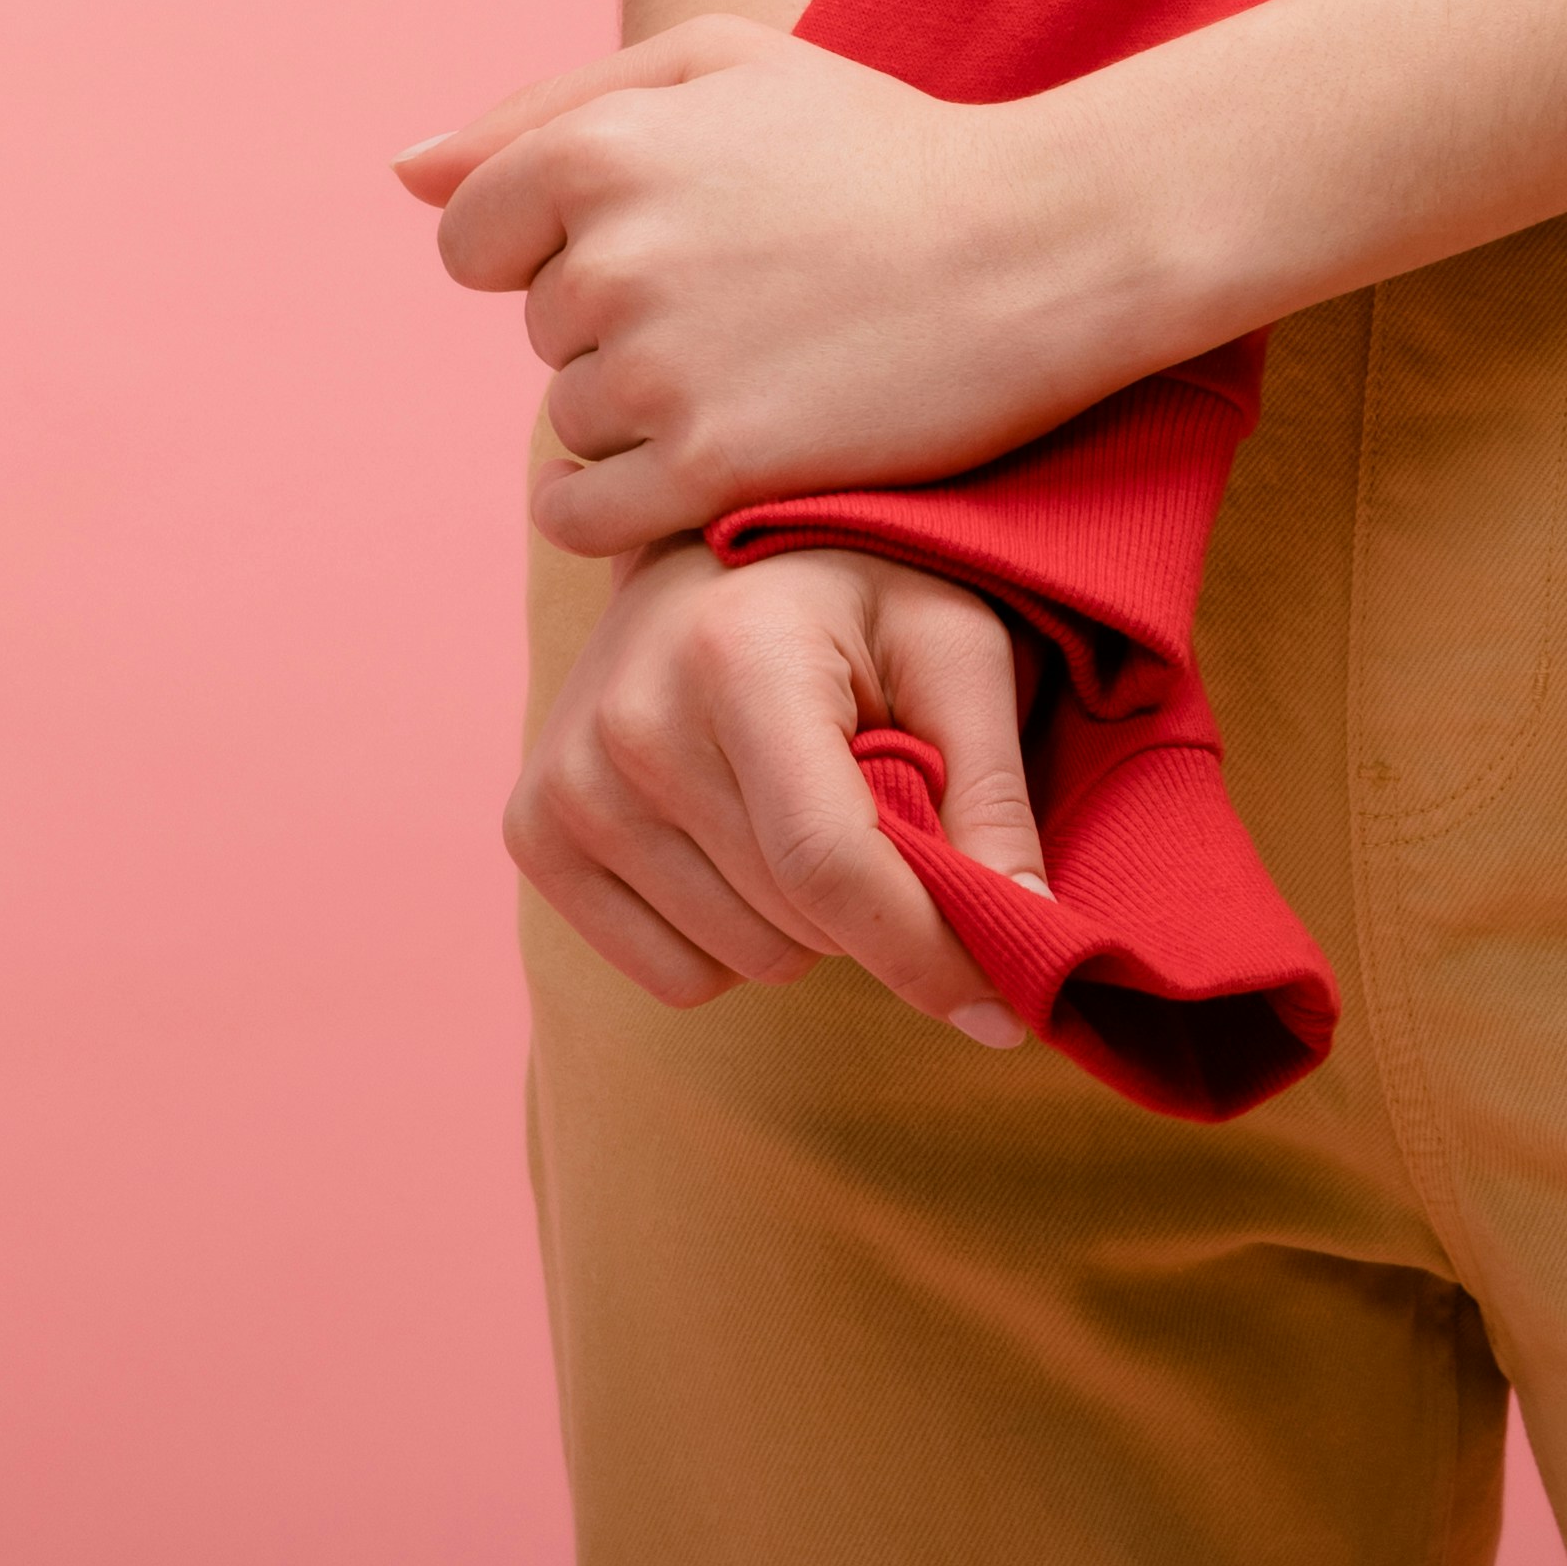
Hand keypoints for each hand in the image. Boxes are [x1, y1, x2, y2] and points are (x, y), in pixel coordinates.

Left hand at [396, 16, 1178, 552]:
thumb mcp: (718, 63)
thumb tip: (400, 173)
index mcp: (596, 147)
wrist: (1040, 247)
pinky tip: (699, 466)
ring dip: (637, 415)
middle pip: (537, 333)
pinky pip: (581, 518)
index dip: (557, 248)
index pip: (473, 238)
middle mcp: (608, 258)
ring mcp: (656, 372)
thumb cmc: (878, 145)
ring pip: (565, 424)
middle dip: (616, 325)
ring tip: (760, 369)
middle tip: (746, 302)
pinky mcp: (712, 471)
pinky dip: (616, 507)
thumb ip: (544, 108)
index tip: (663, 248)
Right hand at [511, 536, 1052, 1033]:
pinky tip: (738, 837)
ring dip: (806, 921)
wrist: (717, 554)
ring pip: (743, 959)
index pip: (830, 861)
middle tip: (888, 806)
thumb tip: (1032, 940)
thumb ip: (994, 793)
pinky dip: (732, 938)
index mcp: (737, 657)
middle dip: (877, 907)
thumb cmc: (859, 596)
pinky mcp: (535, 830)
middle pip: (797, 921)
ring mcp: (567, 781)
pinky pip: (674, 975)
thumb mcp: (957, 653)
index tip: (1008, 1011)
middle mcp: (628, 719)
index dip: (928, 952)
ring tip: (804, 804)